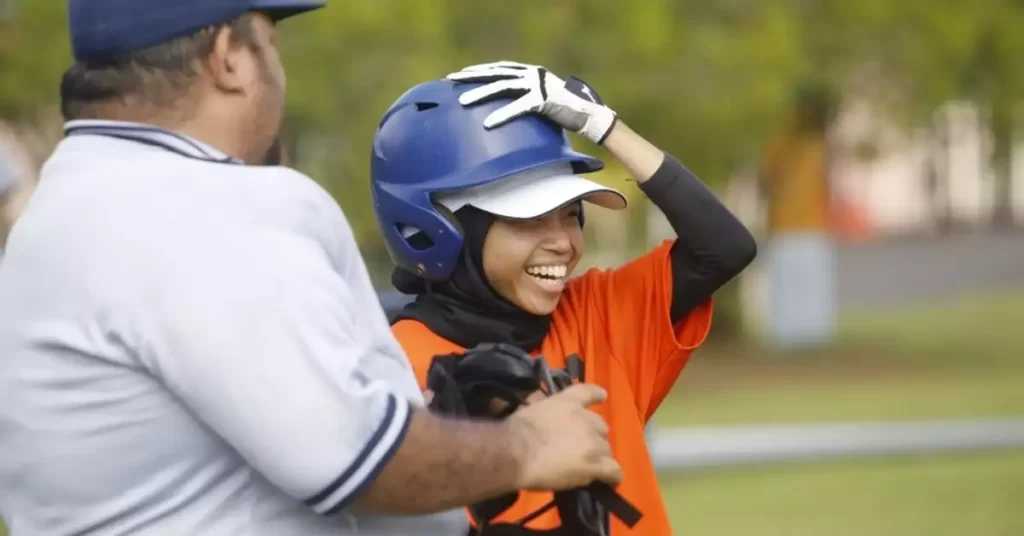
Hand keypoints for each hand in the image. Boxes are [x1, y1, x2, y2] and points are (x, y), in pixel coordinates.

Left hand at [446, 61, 617, 143]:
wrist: (589, 116)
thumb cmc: (565, 111)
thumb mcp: (541, 100)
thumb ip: (525, 97)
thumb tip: (506, 107)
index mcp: (531, 71)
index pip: (499, 68)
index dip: (480, 70)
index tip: (461, 74)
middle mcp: (532, 73)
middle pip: (495, 74)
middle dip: (471, 77)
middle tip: (450, 80)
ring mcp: (538, 85)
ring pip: (502, 87)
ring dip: (480, 94)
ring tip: (462, 102)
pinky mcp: (543, 100)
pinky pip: (517, 107)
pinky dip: (502, 115)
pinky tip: (488, 124)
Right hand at [507, 383, 621, 490]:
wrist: (516, 451)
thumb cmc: (516, 431)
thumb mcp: (533, 410)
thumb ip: (548, 411)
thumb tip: (550, 422)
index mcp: (568, 402)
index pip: (589, 392)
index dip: (598, 395)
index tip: (602, 397)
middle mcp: (585, 418)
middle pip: (601, 427)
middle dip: (594, 437)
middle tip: (581, 449)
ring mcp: (592, 441)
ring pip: (607, 450)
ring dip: (599, 457)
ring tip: (588, 468)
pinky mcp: (595, 463)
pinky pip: (613, 471)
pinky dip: (612, 476)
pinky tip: (609, 481)